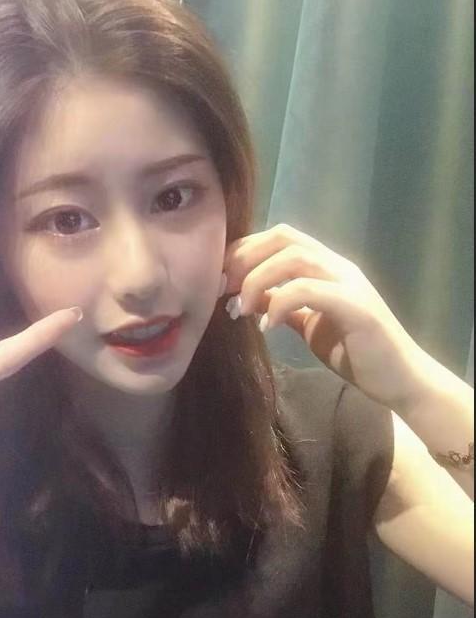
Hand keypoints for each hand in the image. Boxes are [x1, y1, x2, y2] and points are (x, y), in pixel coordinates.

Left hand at [222, 222, 425, 409]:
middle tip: (222, 289)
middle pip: (283, 237)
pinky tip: (267, 326)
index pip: (279, 237)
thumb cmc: (355, 352)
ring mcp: (349, 283)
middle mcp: (338, 266)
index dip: (243, 251)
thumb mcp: (308, 325)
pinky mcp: (356, 306)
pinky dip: (280, 303)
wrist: (398, 380)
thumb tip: (251, 297)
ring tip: (242, 309)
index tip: (218, 279)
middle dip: (245, 258)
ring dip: (258, 280)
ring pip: (294, 258)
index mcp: (326, 267)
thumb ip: (284, 305)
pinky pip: (309, 290)